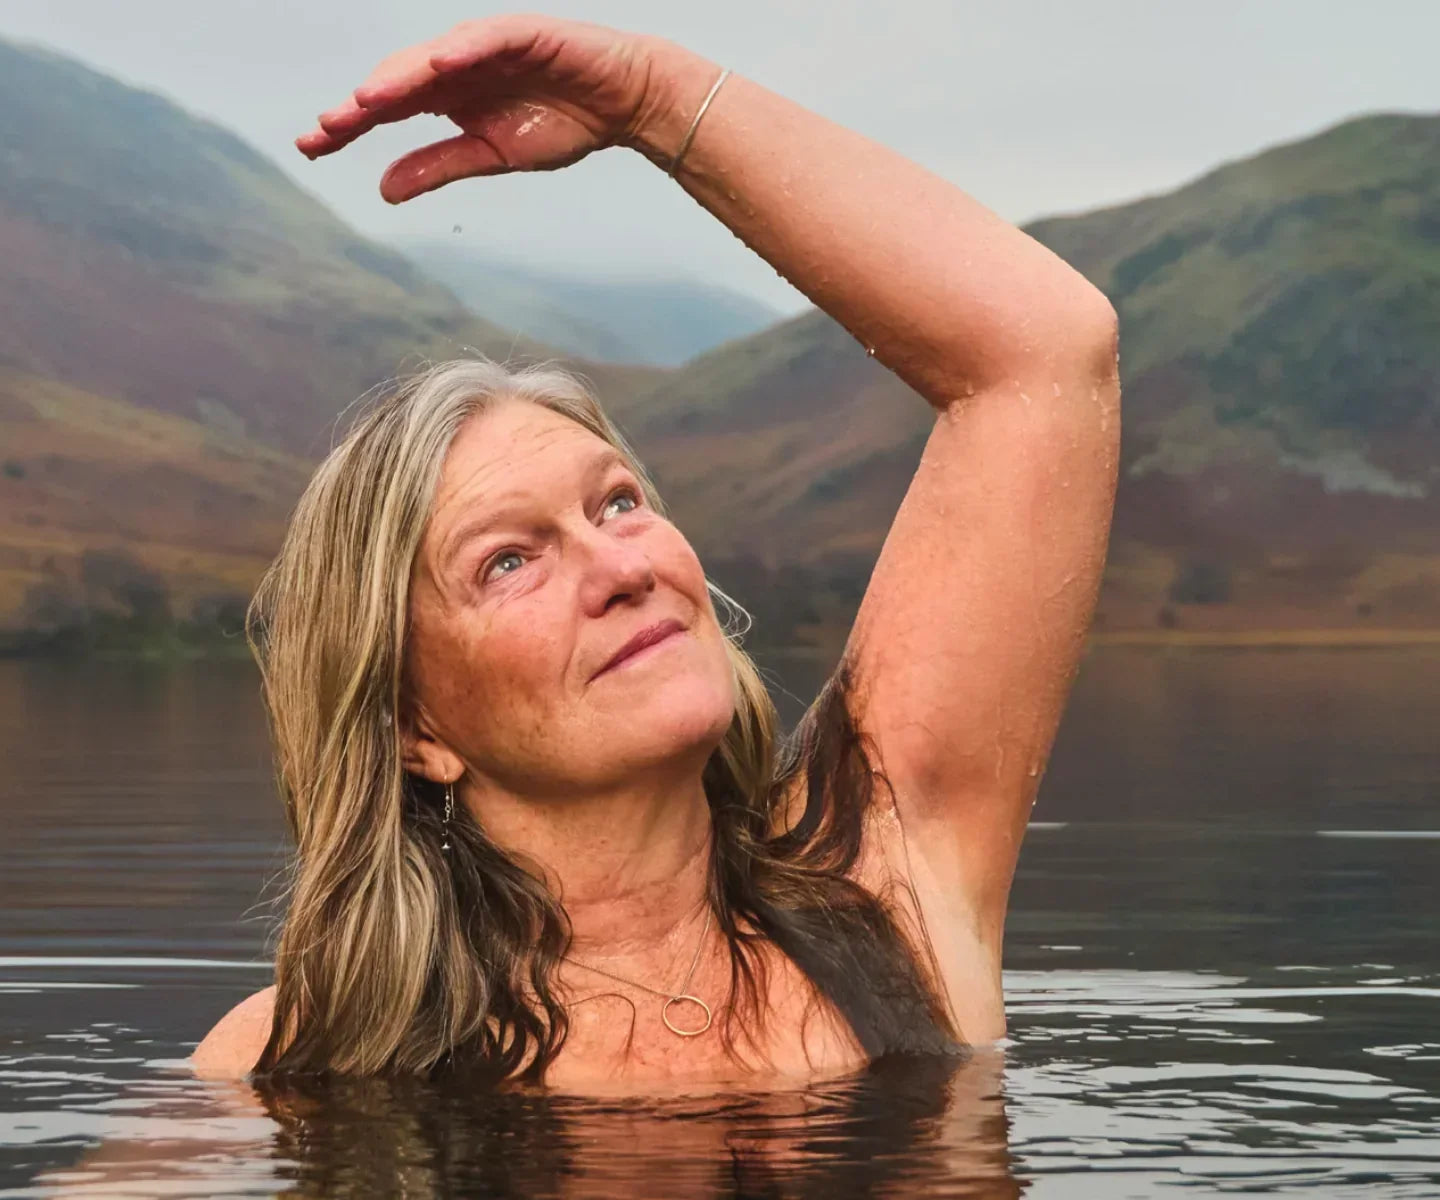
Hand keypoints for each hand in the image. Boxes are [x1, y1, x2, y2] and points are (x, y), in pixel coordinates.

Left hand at [296, 14, 659, 202]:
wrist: (623, 103)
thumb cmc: (562, 122)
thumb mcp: (490, 156)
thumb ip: (438, 166)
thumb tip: (384, 188)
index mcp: (446, 94)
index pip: (386, 109)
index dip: (349, 125)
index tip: (312, 147)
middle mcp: (456, 66)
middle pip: (397, 81)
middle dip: (360, 105)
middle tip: (326, 128)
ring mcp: (485, 47)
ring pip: (431, 58)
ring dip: (398, 77)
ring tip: (366, 101)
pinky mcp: (522, 34)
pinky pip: (486, 39)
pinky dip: (461, 50)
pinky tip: (435, 66)